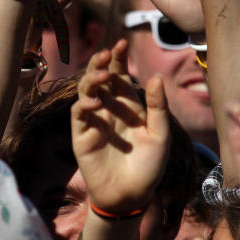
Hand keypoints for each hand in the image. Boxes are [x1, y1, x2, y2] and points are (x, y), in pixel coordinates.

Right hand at [72, 39, 168, 213]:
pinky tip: (95, 102)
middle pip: (100, 79)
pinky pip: (79, 113)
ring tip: (100, 76)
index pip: (119, 76)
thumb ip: (158, 106)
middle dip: (101, 63)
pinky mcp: (81, 135)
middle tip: (106, 53)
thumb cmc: (149, 167)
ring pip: (85, 91)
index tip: (121, 43)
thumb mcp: (160, 135)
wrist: (132, 197)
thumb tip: (156, 76)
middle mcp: (109, 109)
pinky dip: (84, 104)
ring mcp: (94, 121)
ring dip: (91, 80)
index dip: (118, 59)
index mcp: (128, 106)